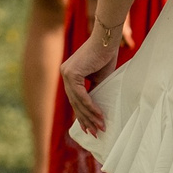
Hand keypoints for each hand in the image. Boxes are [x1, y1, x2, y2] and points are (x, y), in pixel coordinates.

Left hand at [61, 21, 125, 135]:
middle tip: (95, 133)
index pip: (75, 99)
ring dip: (90, 116)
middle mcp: (65, 74)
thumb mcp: (100, 78)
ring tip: (100, 127)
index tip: (89, 127)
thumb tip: (95, 108)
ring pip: (78, 102)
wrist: (107, 39)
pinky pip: (82, 96)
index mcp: (69, 74)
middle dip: (86, 119)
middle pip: (75, 103)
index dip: (82, 114)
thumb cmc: (106, 55)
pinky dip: (91, 107)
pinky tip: (99, 116)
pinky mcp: (72, 74)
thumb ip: (94, 91)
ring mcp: (66, 74)